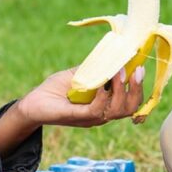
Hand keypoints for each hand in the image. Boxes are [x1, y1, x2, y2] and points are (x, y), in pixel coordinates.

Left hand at [9, 65, 146, 131]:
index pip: (131, 103)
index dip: (138, 87)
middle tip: (135, 71)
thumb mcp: (78, 75)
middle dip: (136, 89)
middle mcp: (101, 115)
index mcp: (104, 106)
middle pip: (130, 108)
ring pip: (117, 111)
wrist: (31, 103)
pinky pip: (96, 110)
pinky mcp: (77, 117)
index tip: (140, 68)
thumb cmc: (54, 90)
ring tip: (117, 73)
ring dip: (121, 90)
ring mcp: (90, 118)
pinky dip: (103, 96)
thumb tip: (112, 52)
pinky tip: (102, 84)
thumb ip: (95, 67)